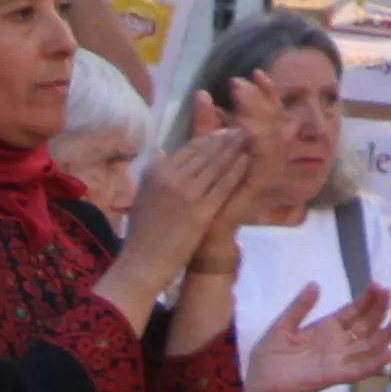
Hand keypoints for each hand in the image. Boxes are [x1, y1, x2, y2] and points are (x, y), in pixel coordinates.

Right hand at [102, 124, 257, 313]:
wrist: (144, 261)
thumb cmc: (143, 231)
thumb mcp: (143, 193)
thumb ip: (155, 171)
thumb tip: (162, 150)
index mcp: (156, 171)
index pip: (189, 148)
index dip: (210, 137)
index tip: (223, 131)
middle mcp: (171, 177)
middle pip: (205, 152)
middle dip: (225, 139)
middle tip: (242, 130)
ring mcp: (187, 194)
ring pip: (216, 165)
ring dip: (234, 149)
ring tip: (247, 139)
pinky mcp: (202, 211)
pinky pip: (223, 185)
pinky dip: (236, 170)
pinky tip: (246, 160)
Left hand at [244, 280, 390, 391]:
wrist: (259, 384)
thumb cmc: (269, 357)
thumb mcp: (283, 325)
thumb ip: (299, 307)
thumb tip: (316, 284)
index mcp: (326, 328)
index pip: (353, 312)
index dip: (366, 299)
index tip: (378, 285)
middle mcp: (338, 343)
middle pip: (365, 325)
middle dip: (379, 310)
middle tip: (390, 293)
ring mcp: (339, 360)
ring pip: (369, 346)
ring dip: (386, 334)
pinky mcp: (335, 376)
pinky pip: (359, 369)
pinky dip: (376, 363)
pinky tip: (390, 353)